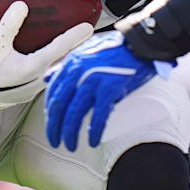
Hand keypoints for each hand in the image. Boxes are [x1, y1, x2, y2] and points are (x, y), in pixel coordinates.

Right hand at [0, 1, 92, 115]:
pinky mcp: (32, 91)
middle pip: (66, 62)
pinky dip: (59, 66)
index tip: (89, 27)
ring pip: (60, 71)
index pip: (59, 48)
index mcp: (33, 67)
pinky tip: (60, 61)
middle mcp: (39, 79)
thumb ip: (9, 24)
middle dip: (79, 49)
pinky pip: (51, 77)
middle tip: (92, 37)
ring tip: (81, 47)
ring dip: (70, 59)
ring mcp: (37, 88)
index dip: (75, 37)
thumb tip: (22, 5)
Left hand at [44, 31, 160, 150]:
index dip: (50, 111)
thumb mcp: (86, 50)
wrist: (141, 43)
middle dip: (54, 127)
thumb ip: (67, 65)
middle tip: (55, 141)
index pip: (53, 91)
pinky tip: (92, 141)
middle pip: (60, 105)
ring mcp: (93, 80)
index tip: (51, 123)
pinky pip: (99, 116)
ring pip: (75, 113)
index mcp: (72, 62)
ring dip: (70, 133)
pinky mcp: (110, 89)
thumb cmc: (117, 47)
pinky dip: (95, 131)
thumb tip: (48, 77)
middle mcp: (79, 71)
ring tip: (70, 146)